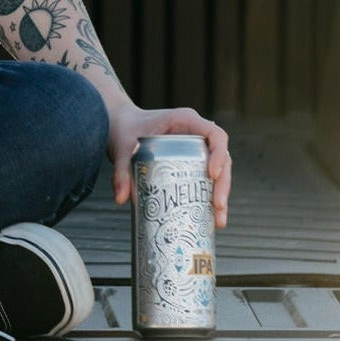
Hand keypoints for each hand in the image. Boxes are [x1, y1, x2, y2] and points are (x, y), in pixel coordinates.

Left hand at [108, 100, 231, 227]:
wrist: (117, 124)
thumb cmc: (122, 129)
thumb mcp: (120, 147)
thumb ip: (120, 170)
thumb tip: (121, 199)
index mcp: (184, 120)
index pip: (214, 134)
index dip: (219, 154)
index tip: (212, 175)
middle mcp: (194, 132)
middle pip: (221, 157)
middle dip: (223, 184)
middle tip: (218, 207)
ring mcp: (195, 147)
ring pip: (218, 170)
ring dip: (220, 194)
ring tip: (218, 220)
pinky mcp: (191, 160)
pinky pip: (206, 176)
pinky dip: (209, 195)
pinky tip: (209, 217)